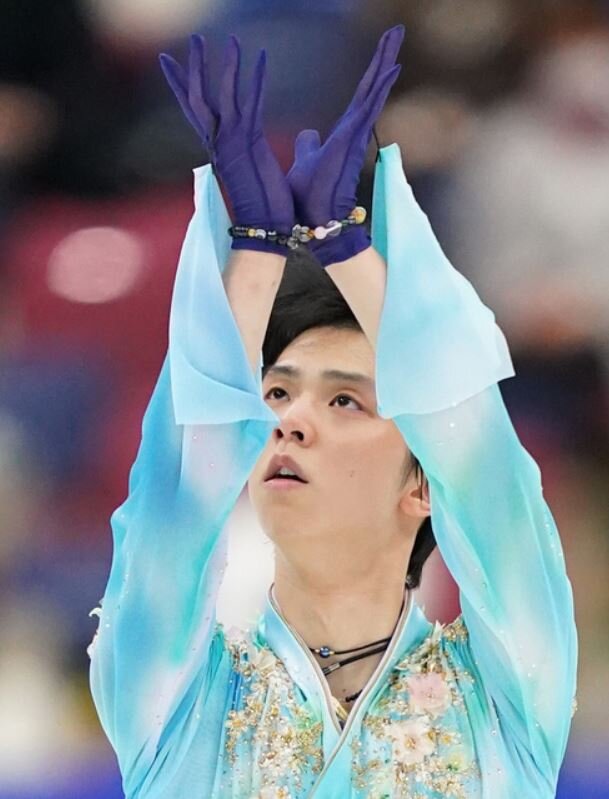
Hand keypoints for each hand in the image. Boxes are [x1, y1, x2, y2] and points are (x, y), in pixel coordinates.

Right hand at [159, 35, 294, 252]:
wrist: (266, 231)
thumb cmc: (263, 207)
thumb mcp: (252, 172)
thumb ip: (247, 155)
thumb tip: (249, 152)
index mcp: (218, 149)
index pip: (194, 111)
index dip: (181, 85)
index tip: (168, 62)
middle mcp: (219, 144)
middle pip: (197, 98)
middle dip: (194, 68)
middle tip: (193, 39)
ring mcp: (232, 143)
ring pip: (220, 96)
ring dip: (225, 65)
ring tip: (228, 38)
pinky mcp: (250, 144)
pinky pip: (251, 104)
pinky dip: (256, 80)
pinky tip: (262, 57)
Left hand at [287, 25, 403, 265]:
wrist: (315, 221)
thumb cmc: (310, 198)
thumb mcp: (305, 162)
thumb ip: (309, 145)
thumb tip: (308, 133)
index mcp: (343, 134)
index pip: (361, 96)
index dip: (371, 73)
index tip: (383, 49)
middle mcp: (353, 132)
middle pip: (371, 88)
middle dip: (384, 58)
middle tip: (397, 30)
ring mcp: (355, 137)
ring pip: (373, 92)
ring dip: (385, 63)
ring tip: (397, 36)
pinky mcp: (351, 143)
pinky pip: (368, 109)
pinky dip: (380, 88)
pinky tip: (392, 67)